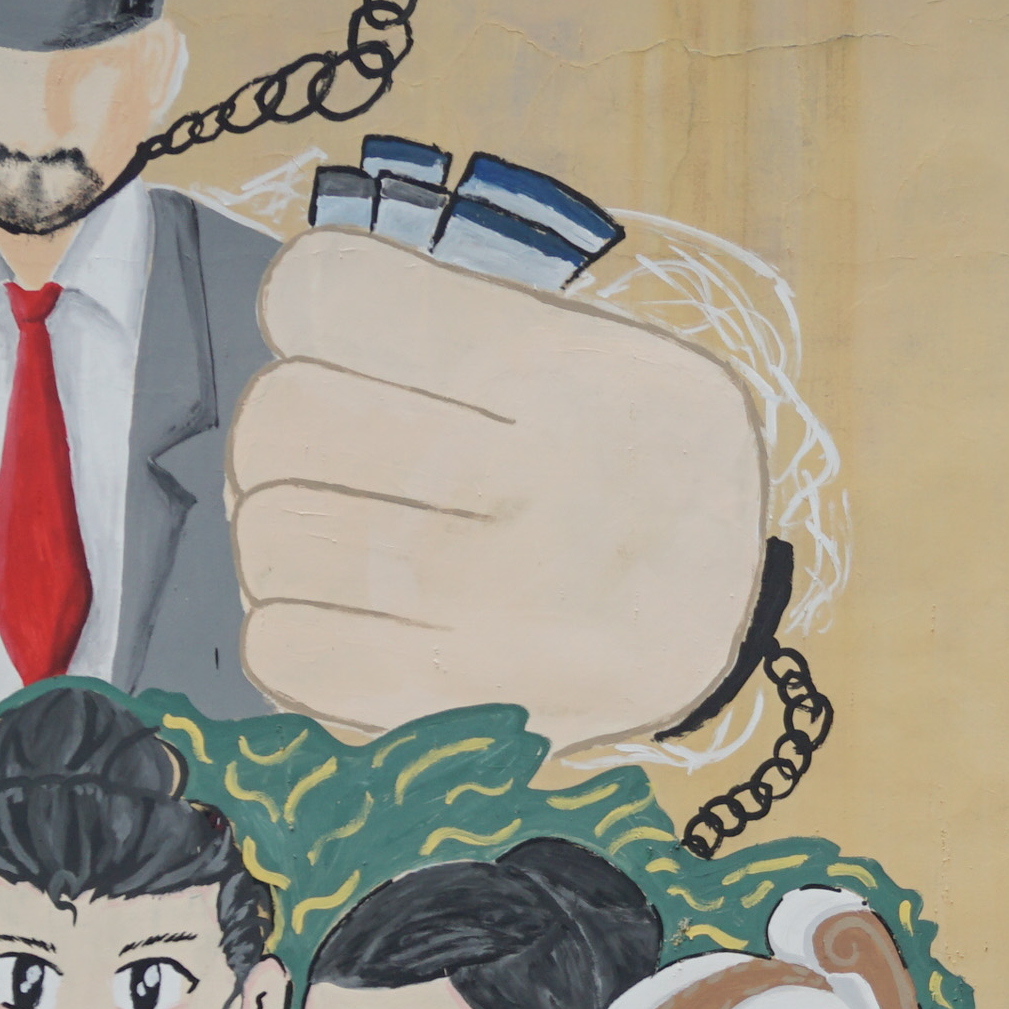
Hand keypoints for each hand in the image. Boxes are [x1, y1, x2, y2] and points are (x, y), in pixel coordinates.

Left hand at [230, 234, 770, 746]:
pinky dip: (286, 625)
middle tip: (339, 454)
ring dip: (280, 531)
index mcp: (566, 372)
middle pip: (281, 422)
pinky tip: (343, 616)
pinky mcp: (462, 712)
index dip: (308, 309)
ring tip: (345, 539)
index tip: (343, 339)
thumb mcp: (591, 349)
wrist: (738, 610)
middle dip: (287, 430)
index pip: (328, 296)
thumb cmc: (633, 456)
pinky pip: (283, 652)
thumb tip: (291, 311)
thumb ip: (451, 316)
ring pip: (270, 538)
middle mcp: (536, 490)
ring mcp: (498, 613)